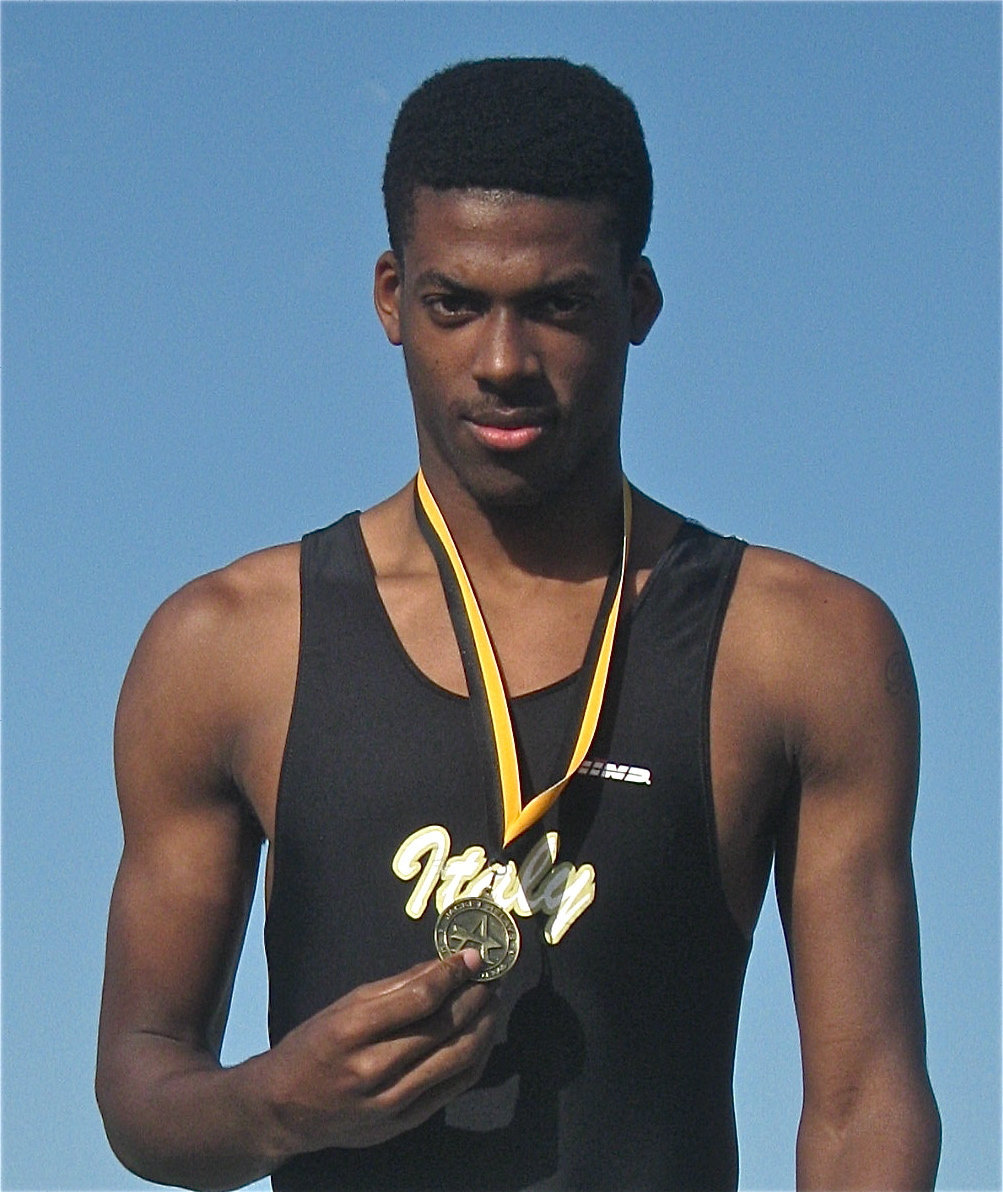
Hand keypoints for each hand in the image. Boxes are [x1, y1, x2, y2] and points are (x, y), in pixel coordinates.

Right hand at [263, 950, 497, 1155]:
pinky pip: (452, 1088)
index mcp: (352, 1031)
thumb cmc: (312, 1047)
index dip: (453, 975)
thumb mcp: (344, 1006)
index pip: (420, 999)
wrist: (282, 1111)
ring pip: (456, 1059)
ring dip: (483, 1026)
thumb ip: (396, 987)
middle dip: (476, 997)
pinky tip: (481, 1038)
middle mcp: (372, 1070)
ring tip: (492, 1002)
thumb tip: (443, 965)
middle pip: (443, 1028)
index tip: (475, 957)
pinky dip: (474, 1060)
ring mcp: (390, 1103)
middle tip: (493, 976)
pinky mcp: (402, 1124)